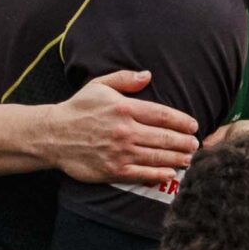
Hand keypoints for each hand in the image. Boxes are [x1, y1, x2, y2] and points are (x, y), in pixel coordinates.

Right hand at [39, 71, 200, 187]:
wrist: (52, 135)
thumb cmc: (78, 109)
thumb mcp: (98, 86)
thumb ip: (124, 80)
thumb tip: (148, 75)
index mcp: (123, 108)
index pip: (161, 114)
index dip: (181, 121)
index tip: (193, 125)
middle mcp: (124, 130)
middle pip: (164, 137)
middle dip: (184, 142)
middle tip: (196, 144)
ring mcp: (120, 152)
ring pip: (157, 156)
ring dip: (177, 158)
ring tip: (189, 158)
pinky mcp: (113, 170)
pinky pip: (143, 174)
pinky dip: (159, 174)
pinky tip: (170, 173)